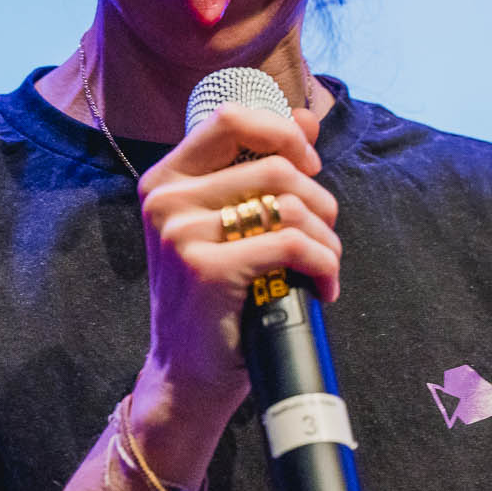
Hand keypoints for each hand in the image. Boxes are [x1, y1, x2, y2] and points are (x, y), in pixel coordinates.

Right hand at [133, 103, 340, 419]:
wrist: (186, 375)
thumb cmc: (214, 299)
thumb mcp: (228, 225)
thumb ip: (259, 166)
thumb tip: (306, 115)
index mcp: (166, 180)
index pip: (230, 119)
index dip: (282, 133)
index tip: (309, 165)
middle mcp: (166, 200)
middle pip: (274, 165)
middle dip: (319, 200)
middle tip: (324, 234)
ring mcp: (182, 234)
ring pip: (288, 205)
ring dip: (325, 237)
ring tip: (325, 265)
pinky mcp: (208, 269)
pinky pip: (292, 245)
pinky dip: (324, 265)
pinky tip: (324, 287)